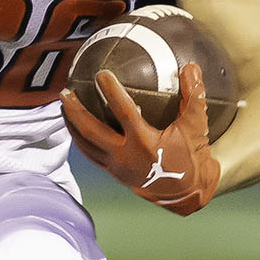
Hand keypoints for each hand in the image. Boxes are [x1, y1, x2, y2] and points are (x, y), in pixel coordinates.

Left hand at [63, 62, 220, 215]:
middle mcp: (125, 155)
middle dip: (75, 111)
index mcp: (144, 142)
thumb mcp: (196, 126)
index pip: (123, 112)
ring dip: (71, 125)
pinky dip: (81, 140)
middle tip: (65, 92)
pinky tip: (76, 128)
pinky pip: (91, 155)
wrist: (187, 192)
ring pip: (85, 145)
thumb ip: (193, 96)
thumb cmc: (191, 157)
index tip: (101, 73)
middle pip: (91, 131)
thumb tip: (191, 67)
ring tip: (63, 107)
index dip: (111, 91)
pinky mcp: (113, 173)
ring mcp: (116, 167)